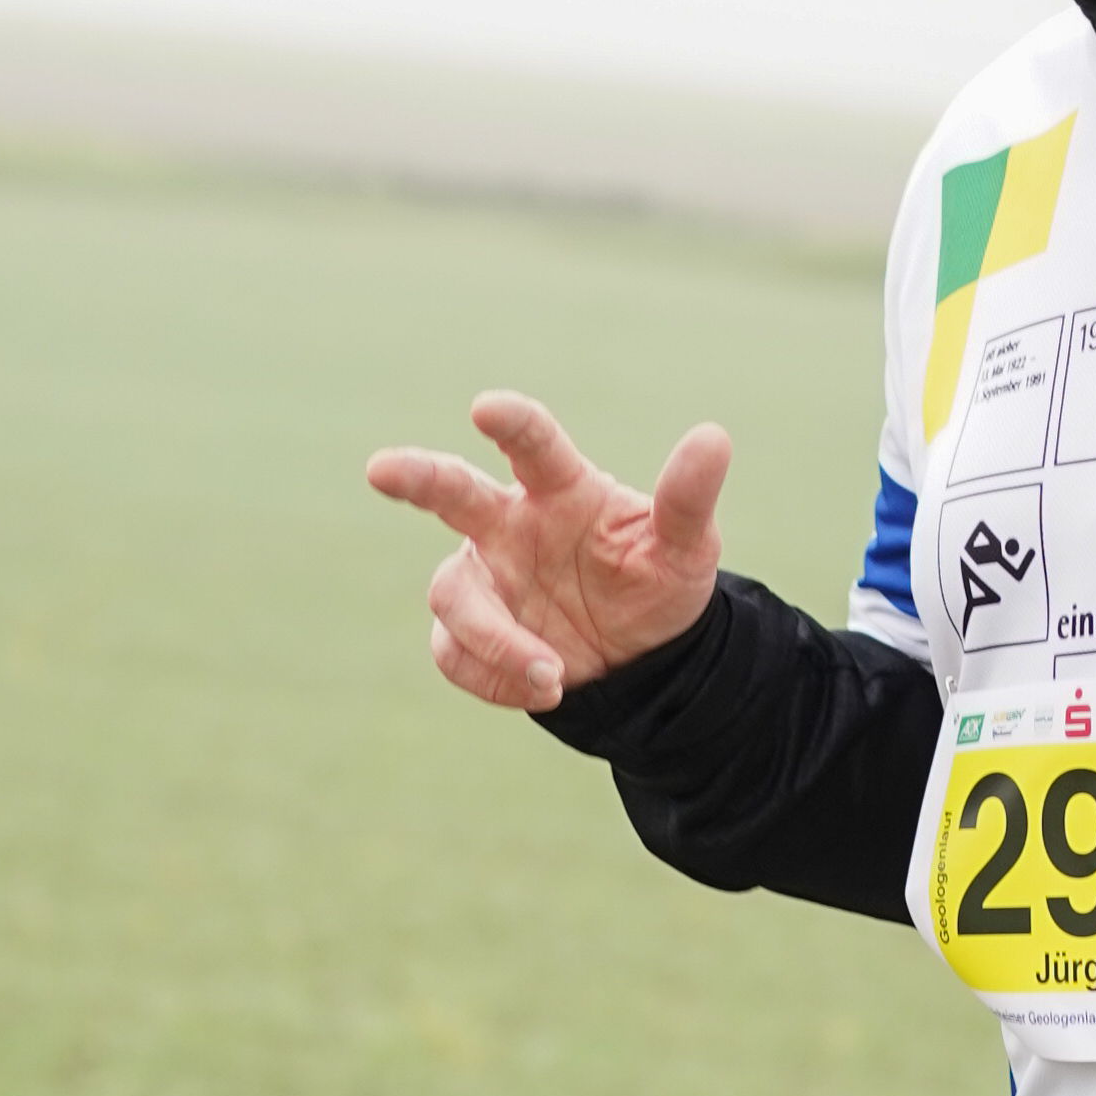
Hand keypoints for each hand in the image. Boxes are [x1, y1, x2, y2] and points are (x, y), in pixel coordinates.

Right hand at [364, 392, 732, 713]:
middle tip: (382, 469)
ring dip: (494, 637)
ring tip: (552, 671)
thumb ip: (689, 497)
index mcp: (562, 489)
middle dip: (417, 477)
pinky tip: (545, 686)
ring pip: (452, 594)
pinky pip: (453, 652)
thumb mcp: (688, 548)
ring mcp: (482, 578)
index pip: (533, 447)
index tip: (486, 409)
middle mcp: (509, 524)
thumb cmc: (659, 584)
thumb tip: (714, 436)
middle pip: (450, 491)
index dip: (510, 424)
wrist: (642, 660)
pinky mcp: (465, 632)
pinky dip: (492, 675)